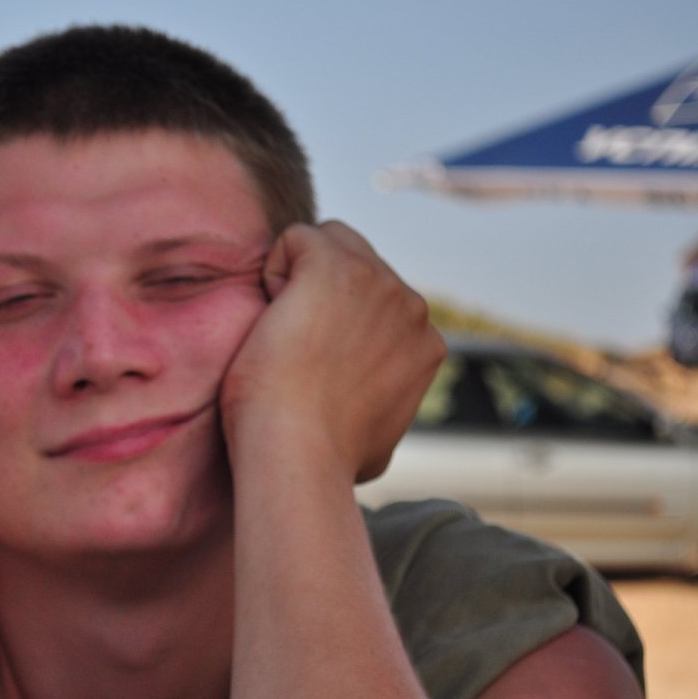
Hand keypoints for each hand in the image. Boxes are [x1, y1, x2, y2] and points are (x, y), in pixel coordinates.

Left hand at [220, 220, 443, 482]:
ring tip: (284, 334)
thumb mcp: (377, 440)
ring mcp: (379, 282)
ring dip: (296, 280)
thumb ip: (385, 407)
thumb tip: (374, 421)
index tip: (315, 363)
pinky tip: (273, 318)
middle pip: (354, 262)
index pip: (373, 299)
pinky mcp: (336, 266)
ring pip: (326, 242)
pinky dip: (273, 272)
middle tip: (295, 347)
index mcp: (424, 342)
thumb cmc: (323, 459)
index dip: (334, 320)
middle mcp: (411, 307)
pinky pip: (296, 239)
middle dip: (317, 292)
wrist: (298, 453)